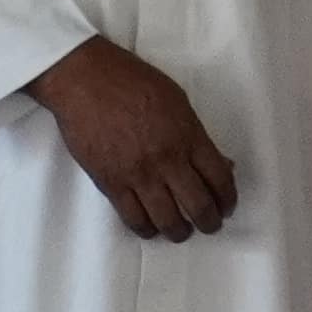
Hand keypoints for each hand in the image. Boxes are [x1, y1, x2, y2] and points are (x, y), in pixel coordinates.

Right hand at [30, 37, 237, 239]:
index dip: (227, 199)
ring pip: (168, 220)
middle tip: (208, 225)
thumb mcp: (177, 100)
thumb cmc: (133, 81)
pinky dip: (146, 229)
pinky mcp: (110, 183)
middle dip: (209, 222)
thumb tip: (221, 163)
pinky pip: (133, 219)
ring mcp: (138, 174)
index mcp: (188, 135)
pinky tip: (151, 227)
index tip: (226, 207)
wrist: (84, 80)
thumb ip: (198, 135)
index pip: (219, 179)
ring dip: (179, 231)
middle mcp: (167, 159)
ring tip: (180, 230)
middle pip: (198, 206)